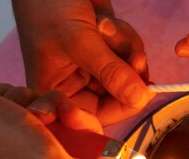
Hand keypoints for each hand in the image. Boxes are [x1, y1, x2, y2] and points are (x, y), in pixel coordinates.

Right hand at [0, 83, 114, 158]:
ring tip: (17, 106)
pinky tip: (6, 103)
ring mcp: (24, 156)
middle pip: (79, 139)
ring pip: (57, 121)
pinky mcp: (9, 137)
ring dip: (40, 104)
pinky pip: (33, 111)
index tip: (70, 118)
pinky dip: (22, 100)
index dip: (90, 135)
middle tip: (41, 110)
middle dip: (63, 116)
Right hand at [12, 0, 152, 124]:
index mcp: (55, 92)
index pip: (95, 116)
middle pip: (118, 96)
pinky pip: (129, 54)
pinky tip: (107, 21)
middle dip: (128, 73)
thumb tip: (138, 100)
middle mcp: (73, 84)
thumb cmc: (47, 4)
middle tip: (135, 57)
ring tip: (106, 26)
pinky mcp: (105, 49)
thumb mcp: (78, 41)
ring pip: (128, 74)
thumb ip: (109, 71)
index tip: (142, 94)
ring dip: (126, 49)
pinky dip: (125, 37)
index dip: (120, 108)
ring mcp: (91, 66)